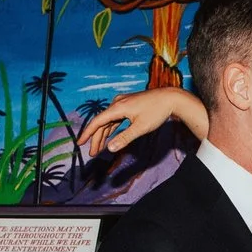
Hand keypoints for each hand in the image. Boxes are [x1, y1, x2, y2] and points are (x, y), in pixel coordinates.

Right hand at [79, 86, 209, 158]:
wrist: (171, 98)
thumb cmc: (157, 112)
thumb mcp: (140, 128)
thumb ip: (124, 138)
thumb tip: (109, 149)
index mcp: (118, 107)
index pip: (97, 121)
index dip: (87, 133)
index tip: (80, 143)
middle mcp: (117, 103)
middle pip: (102, 123)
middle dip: (96, 138)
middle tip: (92, 154)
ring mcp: (123, 103)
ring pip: (108, 121)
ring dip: (103, 135)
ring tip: (98, 149)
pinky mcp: (128, 105)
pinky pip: (115, 118)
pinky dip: (111, 129)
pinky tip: (109, 138)